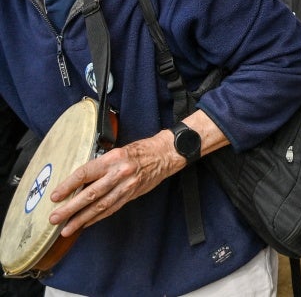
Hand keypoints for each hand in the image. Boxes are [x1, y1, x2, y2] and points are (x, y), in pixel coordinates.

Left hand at [49, 131, 182, 236]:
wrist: (165, 154)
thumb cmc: (139, 151)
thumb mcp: (116, 152)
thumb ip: (100, 167)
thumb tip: (78, 183)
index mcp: (112, 159)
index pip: (85, 174)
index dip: (68, 186)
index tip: (55, 196)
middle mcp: (119, 174)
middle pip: (91, 194)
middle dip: (70, 208)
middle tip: (55, 218)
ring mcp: (127, 186)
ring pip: (101, 206)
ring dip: (82, 219)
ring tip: (67, 228)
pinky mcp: (132, 195)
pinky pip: (112, 208)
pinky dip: (97, 218)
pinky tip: (86, 224)